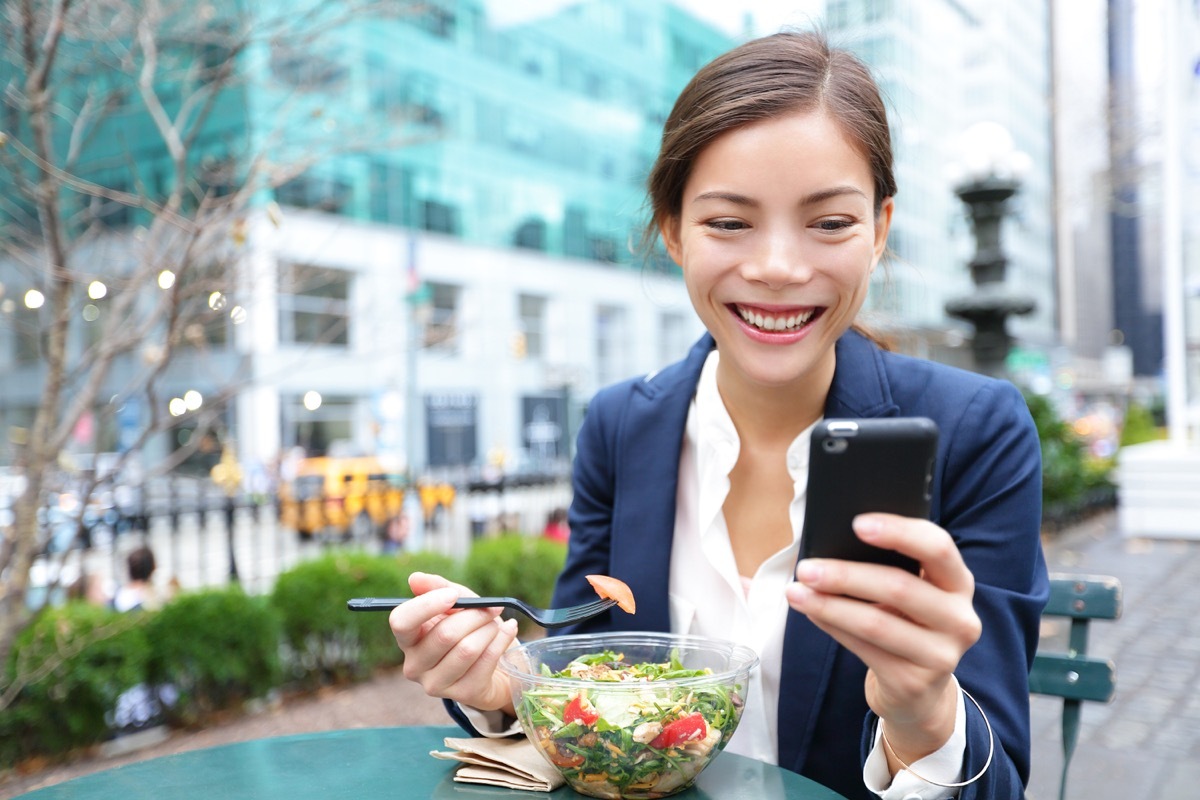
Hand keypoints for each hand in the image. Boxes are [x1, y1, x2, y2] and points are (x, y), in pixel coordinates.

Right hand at [389, 571, 519, 713]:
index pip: (401, 622)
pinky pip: (486, 660)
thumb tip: (415, 578)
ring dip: (489, 629)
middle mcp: (414, 665)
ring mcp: (436, 684)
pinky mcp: (462, 694)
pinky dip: (502, 639)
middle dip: (475, 615)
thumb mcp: (457, 604)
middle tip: (491, 608)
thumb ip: (439, 589)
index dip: (427, 605)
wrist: (495, 667)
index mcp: (408, 639)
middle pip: (444, 634)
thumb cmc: (470, 630)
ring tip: (496, 623)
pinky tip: (508, 630)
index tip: (453, 595)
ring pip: (467, 649)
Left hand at [785, 513, 980, 766]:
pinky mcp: (914, 683)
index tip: (856, 523)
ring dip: (829, 605)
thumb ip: (887, 565)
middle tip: (806, 568)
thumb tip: (828, 544)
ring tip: (795, 592)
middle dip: (846, 575)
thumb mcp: (910, 592)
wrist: (919, 687)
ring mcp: (941, 655)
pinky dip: (832, 626)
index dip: (898, 532)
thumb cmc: (905, 621)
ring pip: (876, 623)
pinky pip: (864, 648)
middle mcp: (960, 618)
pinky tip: (810, 612)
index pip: (937, 546)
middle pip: (900, 587)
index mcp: (959, 582)